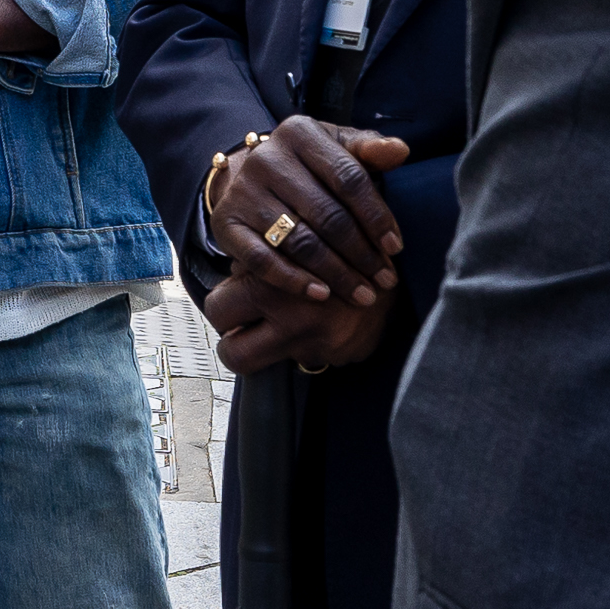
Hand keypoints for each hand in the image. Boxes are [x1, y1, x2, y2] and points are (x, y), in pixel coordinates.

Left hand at [200, 264, 400, 375]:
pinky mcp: (339, 356)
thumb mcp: (290, 241)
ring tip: (276, 326)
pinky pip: (306, 358)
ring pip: (261, 367)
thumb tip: (230, 275)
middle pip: (232, 353)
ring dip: (263, 348)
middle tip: (243, 326)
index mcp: (272, 288)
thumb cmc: (333, 247)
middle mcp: (292, 321)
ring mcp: (317, 345)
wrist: (392, 263)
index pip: (216, 310)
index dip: (222, 305)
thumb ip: (258, 257)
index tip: (232, 304)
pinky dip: (306, 343)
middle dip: (233, 340)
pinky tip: (317, 322)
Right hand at [206, 117, 407, 310]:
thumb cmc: (308, 166)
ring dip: (336, 274)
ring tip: (362, 294)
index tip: (395, 247)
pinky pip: (262, 260)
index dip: (376, 216)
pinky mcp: (226, 223)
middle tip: (384, 280)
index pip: (348, 178)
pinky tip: (321, 295)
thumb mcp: (337, 149)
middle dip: (361, 254)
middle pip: (326, 214)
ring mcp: (243, 191)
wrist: (250, 177)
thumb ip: (369, 150)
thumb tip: (399, 151)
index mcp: (299, 133)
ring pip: (299, 241)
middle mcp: (266, 158)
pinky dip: (294, 280)